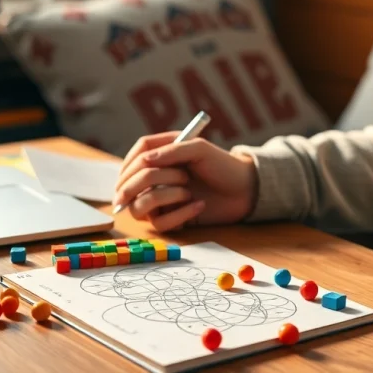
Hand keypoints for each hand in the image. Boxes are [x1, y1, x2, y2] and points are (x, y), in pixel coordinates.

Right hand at [114, 132, 257, 231]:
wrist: (244, 190)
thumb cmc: (222, 164)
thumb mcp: (200, 149)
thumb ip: (172, 150)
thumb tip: (144, 162)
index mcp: (161, 154)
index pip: (135, 156)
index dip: (133, 161)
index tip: (144, 164)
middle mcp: (155, 178)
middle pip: (128, 182)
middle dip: (150, 179)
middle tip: (182, 175)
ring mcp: (160, 201)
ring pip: (138, 205)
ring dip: (163, 196)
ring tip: (188, 191)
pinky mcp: (170, 219)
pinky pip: (159, 223)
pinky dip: (180, 214)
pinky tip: (199, 205)